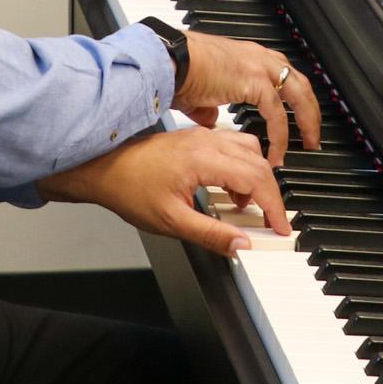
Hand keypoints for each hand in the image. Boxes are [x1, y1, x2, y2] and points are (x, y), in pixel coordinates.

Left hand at [37, 128, 287, 257]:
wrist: (102, 168)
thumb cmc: (129, 189)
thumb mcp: (172, 222)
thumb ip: (211, 235)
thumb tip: (241, 245)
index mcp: (204, 159)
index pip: (256, 179)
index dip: (273, 206)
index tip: (279, 227)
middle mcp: (207, 142)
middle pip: (258, 163)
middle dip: (270, 194)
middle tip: (271, 221)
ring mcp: (201, 138)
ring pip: (248, 150)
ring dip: (256, 178)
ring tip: (245, 206)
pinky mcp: (195, 139)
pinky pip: (232, 147)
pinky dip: (241, 168)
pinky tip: (228, 190)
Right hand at [173, 31, 320, 165]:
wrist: (170, 61)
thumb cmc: (179, 73)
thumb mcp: (200, 94)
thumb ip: (210, 108)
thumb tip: (211, 120)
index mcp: (250, 58)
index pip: (284, 76)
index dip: (294, 99)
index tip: (299, 119)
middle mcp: (260, 58)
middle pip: (300, 84)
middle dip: (311, 111)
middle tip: (314, 136)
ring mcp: (261, 67)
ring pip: (299, 95)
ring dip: (307, 123)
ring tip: (308, 146)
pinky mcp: (255, 82)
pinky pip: (277, 114)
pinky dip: (280, 136)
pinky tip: (276, 153)